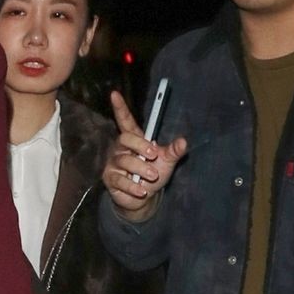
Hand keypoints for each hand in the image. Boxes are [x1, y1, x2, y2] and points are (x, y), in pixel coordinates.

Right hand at [103, 90, 188, 221]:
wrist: (144, 198)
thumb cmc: (154, 175)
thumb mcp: (167, 161)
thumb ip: (174, 151)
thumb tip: (183, 142)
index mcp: (134, 139)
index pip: (125, 121)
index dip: (120, 108)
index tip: (114, 94)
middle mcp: (121, 149)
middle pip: (125, 138)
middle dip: (140, 146)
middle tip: (154, 155)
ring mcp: (114, 164)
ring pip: (124, 161)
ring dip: (141, 169)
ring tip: (153, 177)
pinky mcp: (110, 179)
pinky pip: (120, 180)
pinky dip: (133, 186)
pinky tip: (142, 190)